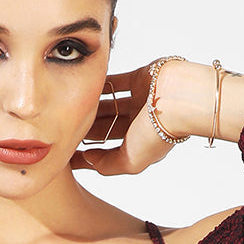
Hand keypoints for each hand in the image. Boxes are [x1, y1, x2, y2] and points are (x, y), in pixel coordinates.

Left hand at [69, 62, 175, 177]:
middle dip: (86, 130)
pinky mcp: (140, 79)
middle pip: (106, 127)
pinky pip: (115, 81)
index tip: (66, 155)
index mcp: (140, 144)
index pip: (108, 152)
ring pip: (108, 105)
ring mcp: (140, 101)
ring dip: (90, 108)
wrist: (181, 99)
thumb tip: (88, 158)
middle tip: (62, 129)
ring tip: (67, 109)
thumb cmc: (159, 133)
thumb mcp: (131, 161)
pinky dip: (100, 83)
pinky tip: (81, 86)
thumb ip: (108, 165)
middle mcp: (140, 124)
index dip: (87, 155)